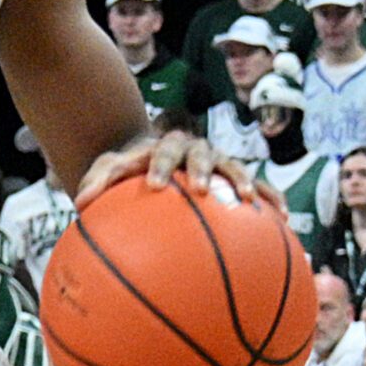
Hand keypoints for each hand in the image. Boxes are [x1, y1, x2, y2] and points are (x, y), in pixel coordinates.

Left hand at [76, 128, 267, 212]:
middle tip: (201, 189)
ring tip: (249, 199)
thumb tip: (80, 202)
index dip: (161, 167)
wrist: (155, 162)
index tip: (154, 186)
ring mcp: (219, 164)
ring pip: (234, 168)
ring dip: (243, 181)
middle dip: (203, 169)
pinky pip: (260, 187)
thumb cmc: (129, 172)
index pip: (162, 153)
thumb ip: (96, 182)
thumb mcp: (108, 173)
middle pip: (202, 154)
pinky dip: (271, 198)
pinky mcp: (236, 180)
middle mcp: (194, 152)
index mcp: (164, 148)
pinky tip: (285, 218)